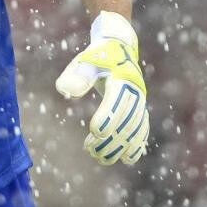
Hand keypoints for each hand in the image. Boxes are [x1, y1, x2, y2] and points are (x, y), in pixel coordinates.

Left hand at [55, 11, 149, 164]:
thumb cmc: (98, 55)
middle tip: (90, 151)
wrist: (120, 47)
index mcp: (123, 77)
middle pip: (127, 119)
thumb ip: (77, 75)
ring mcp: (141, 101)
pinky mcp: (141, 108)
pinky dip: (136, 145)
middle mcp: (136, 90)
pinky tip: (126, 159)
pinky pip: (142, 129)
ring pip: (135, 128)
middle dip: (110, 138)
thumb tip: (64, 90)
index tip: (94, 132)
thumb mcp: (85, 60)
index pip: (117, 100)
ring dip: (120, 146)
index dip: (108, 117)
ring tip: (101, 158)